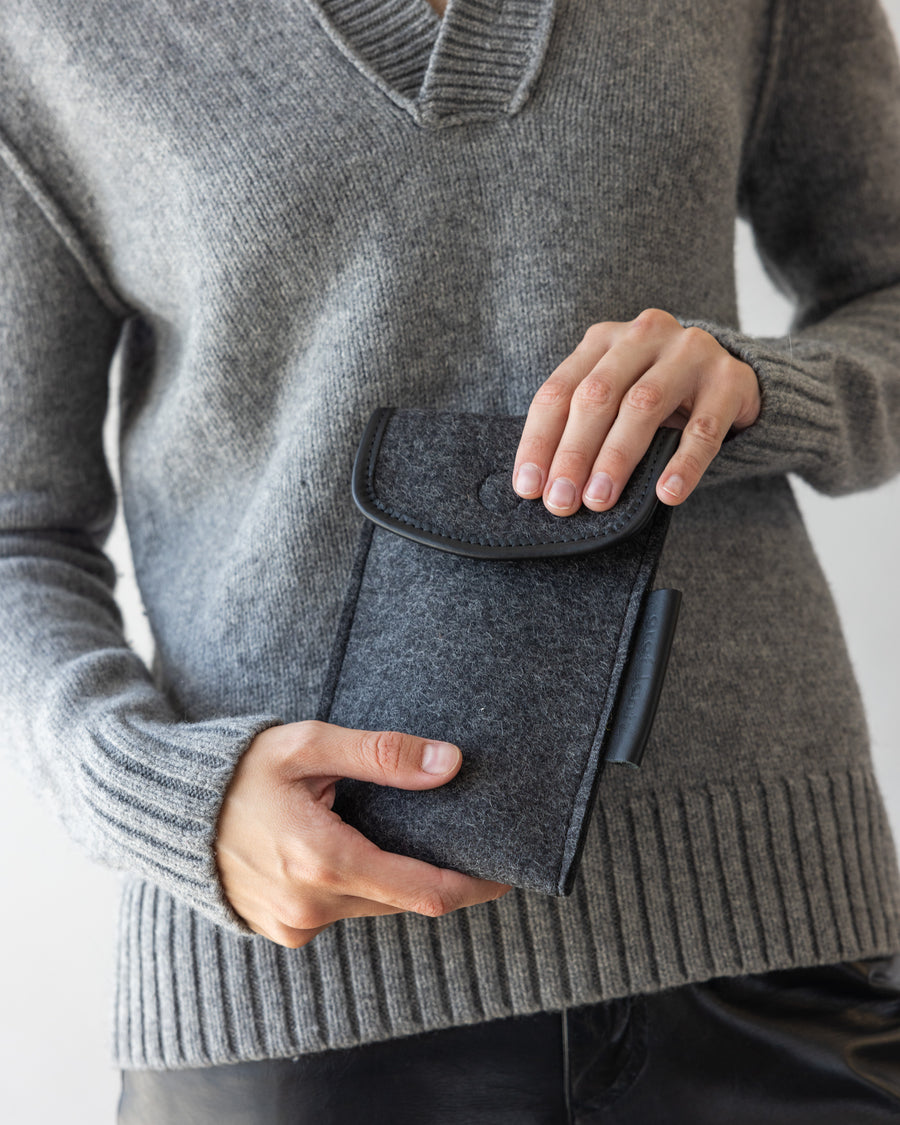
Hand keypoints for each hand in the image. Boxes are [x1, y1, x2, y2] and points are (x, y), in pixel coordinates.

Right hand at [215, 721, 509, 947]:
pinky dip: (359, 886)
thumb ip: (381, 755)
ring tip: (408, 836)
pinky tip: (356, 848)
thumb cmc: (239, 768)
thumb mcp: (309, 745)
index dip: (474, 885)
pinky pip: (340, 912)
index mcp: (323, 862)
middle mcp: (311, 907)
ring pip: (372, 906)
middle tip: (463, 842)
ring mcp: (293, 925)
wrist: (167, 808)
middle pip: (403, 900)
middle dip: (438, 876)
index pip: (425, 891)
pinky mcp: (281, 930)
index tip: (507, 873)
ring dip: (395, 878)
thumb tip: (450, 764)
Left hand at [512, 309, 760, 512]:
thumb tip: (546, 486)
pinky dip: (683, 464)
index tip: (528, 487)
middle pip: (597, 396)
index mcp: (603, 340)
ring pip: (643, 405)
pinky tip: (668, 493)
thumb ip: (583, 426)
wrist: (732, 381)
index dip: (540, 441)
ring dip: (616, 457)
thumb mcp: (616, 398)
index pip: (559, 392)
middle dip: (573, 453)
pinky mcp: (730, 379)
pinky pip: (704, 428)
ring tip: (600, 499)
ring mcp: (689, 352)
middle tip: (561, 501)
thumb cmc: (659, 397)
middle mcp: (643, 336)